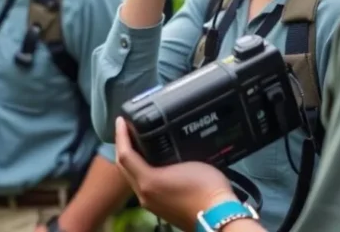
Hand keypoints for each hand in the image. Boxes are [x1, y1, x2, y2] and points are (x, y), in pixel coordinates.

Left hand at [114, 117, 238, 231]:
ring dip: (130, 160)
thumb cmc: (207, 189)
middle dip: (122, 146)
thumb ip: (170, 153)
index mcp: (148, 182)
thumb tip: (165, 144)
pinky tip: (149, 163)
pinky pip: (141, 185)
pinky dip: (139, 171)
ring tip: (136, 143)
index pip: (125, 155)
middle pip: (123, 167)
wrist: (218, 217)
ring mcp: (150, 204)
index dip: (121, 135)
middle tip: (126, 130)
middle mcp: (144, 194)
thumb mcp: (188, 162)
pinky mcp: (158, 208)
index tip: (121, 121)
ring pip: (131, 178)